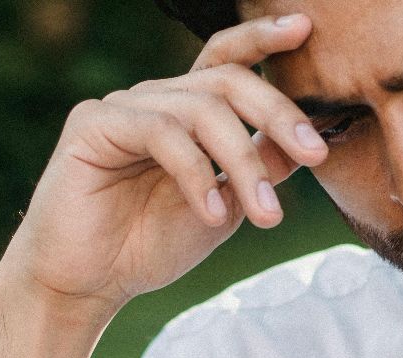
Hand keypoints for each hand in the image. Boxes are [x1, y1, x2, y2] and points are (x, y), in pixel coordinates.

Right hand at [0, 12, 328, 313]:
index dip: (262, 38)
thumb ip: (260, 169)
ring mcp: (122, 107)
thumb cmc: (148, 245)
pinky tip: (212, 214)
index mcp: (184, 112)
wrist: (87, 283)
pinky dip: (196, 175)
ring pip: (202, 110)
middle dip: (277, 113)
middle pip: (226, 80)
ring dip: (243, 163)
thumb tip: (307, 140)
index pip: (227, 61)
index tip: (304, 29)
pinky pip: (162, 134)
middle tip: (315, 153)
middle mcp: (154, 100)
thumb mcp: (225, 208)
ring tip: (265, 215)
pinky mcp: (92, 124)